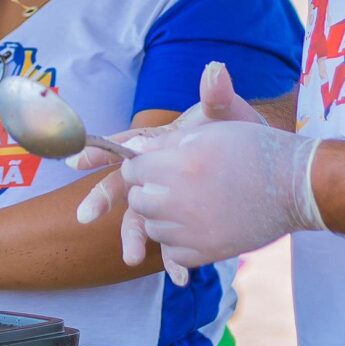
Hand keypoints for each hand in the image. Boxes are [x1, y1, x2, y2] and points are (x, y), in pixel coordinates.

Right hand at [72, 62, 259, 280]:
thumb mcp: (228, 116)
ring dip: (134, 238)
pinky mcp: (183, 221)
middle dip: (100, 201)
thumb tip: (215, 70)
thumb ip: (218, 97)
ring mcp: (166, 199)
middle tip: (85, 216)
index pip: (123, 144)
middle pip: (120, 186)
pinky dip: (174, 259)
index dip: (99, 151)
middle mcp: (155, 173)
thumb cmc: (239, 134)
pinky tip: (180, 275)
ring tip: (132, 258)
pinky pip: (172, 241)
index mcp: (158, 144)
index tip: (77, 160)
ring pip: (141, 218)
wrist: (268, 166)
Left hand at [122, 109, 323, 274]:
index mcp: (182, 166)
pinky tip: (193, 225)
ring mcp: (196, 231)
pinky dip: (178, 241)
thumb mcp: (210, 132)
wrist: (296, 185)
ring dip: (160, 216)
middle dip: (145, 191)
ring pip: (154, 229)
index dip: (138, 166)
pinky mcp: (210, 252)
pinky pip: (174, 253)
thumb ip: (168, 142)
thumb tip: (134, 151)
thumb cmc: (254, 150)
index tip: (147, 166)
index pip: (133, 170)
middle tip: (164, 185)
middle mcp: (184, 200)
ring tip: (181, 203)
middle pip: (138, 202)